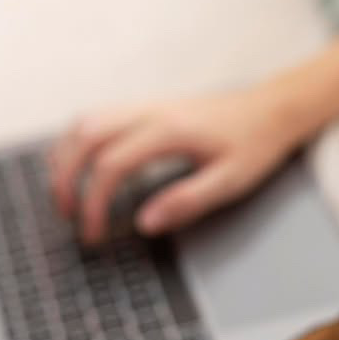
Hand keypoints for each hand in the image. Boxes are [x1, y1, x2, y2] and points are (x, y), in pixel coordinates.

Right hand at [49, 86, 299, 244]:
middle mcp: (151, 112)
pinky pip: (100, 117)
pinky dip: (80, 141)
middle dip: (65, 178)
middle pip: (84, 137)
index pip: (110, 166)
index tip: (93, 234)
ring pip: (86, 121)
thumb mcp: (230, 181)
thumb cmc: (256, 145)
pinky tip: (84, 166)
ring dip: (66, 156)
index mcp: (169, 132)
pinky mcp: (150, 107)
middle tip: (68, 215)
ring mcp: (148, 105)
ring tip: (68, 194)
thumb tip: (144, 223)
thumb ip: (187, 202)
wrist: (273, 110)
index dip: (93, 204)